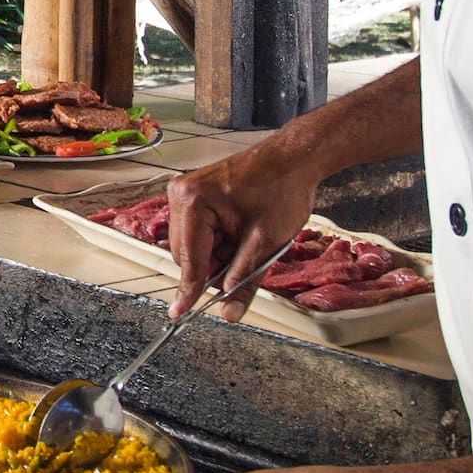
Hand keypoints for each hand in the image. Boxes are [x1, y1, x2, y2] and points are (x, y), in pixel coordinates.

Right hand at [164, 135, 319, 321]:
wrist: (293, 158)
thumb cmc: (283, 190)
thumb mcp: (266, 243)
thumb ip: (244, 280)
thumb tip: (229, 312)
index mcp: (193, 202)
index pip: (189, 259)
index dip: (189, 290)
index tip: (179, 315)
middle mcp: (180, 194)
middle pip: (185, 254)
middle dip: (212, 267)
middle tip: (245, 263)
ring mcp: (184, 192)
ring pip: (191, 245)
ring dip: (216, 254)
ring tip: (247, 241)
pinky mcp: (193, 194)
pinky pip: (196, 231)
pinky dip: (216, 242)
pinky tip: (239, 233)